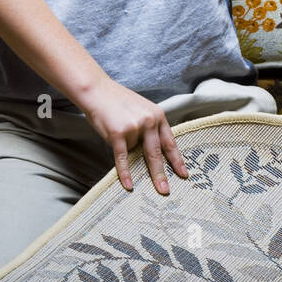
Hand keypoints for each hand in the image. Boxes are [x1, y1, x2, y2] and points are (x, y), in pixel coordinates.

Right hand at [79, 77, 188, 193]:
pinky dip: (125, 173)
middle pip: (157, 154)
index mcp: (158, 116)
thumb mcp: (142, 110)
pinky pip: (123, 158)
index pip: (170, 142)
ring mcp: (134, 128)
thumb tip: (154, 153)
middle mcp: (149, 121)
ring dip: (126, 150)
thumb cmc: (118, 102)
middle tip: (166, 191)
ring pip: (133, 152)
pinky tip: (128, 185)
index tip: (183, 174)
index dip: (177, 160)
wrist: (97, 91)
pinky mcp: (118, 134)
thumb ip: (150, 129)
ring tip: (123, 152)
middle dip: (161, 174)